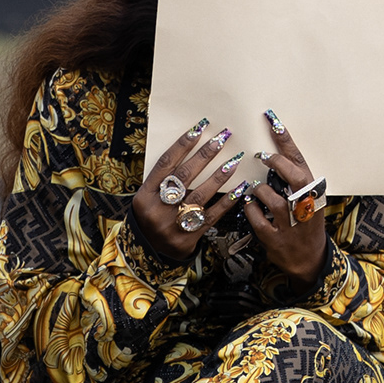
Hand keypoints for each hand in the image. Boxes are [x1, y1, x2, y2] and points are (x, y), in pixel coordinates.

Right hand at [131, 118, 238, 257]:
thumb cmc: (151, 217)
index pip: (166, 164)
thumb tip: (190, 150)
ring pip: (200, 195)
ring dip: (219, 176)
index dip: (182, 145)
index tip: (199, 129)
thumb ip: (164, 179)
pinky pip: (211, 216)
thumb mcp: (148, 198)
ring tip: (234, 161)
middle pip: (184, 176)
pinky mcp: (188, 238)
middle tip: (221, 138)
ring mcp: (173, 225)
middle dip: (205, 155)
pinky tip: (239, 189)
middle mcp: (157, 209)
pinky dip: (226, 202)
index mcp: (144, 196)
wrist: (148, 253)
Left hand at [233, 112, 330, 279]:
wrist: (310, 260)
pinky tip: (248, 205)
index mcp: (314, 194)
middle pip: (296, 178)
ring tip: (255, 189)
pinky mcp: (277, 240)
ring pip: (274, 200)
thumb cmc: (305, 225)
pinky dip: (250, 210)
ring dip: (260, 191)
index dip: (287, 142)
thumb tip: (271, 156)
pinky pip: (258, 220)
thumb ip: (292, 182)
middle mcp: (306, 208)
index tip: (274, 122)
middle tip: (262, 156)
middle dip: (277, 163)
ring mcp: (292, 225)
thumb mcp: (308, 201)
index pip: (301, 162)